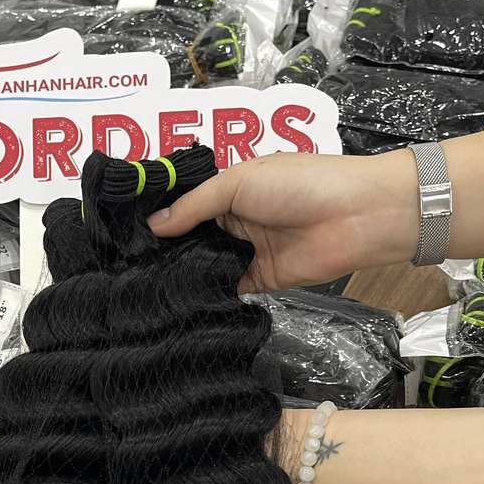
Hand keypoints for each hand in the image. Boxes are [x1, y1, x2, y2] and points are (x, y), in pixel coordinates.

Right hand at [148, 150, 419, 290]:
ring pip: (207, 265)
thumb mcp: (239, 182)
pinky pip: (227, 288)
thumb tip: (154, 225)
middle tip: (129, 264)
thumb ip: (196, 206)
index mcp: (231, 190)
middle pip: (194, 237)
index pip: (189, 205)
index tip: (128, 232)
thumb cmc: (300, 184)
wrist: (355, 216)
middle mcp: (236, 221)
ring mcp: (247, 252)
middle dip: (168, 249)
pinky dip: (208, 293)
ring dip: (185, 272)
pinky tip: (179, 300)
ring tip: (144, 284)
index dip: (164, 217)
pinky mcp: (259, 281)